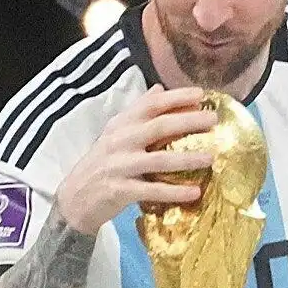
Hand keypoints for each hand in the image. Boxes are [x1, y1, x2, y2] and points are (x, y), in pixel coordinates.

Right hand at [55, 84, 217, 233]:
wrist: (74, 198)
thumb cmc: (101, 163)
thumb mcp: (115, 133)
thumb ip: (138, 112)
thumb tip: (160, 88)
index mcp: (121, 125)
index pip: (150, 105)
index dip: (176, 97)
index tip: (200, 94)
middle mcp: (120, 141)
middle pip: (158, 127)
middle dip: (188, 121)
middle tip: (213, 120)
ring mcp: (119, 166)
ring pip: (158, 159)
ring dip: (187, 158)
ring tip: (210, 158)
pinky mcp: (120, 191)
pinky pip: (152, 190)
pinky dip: (174, 192)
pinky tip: (194, 192)